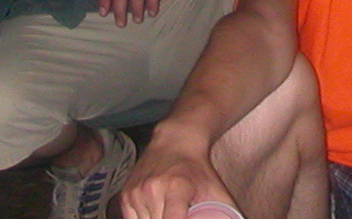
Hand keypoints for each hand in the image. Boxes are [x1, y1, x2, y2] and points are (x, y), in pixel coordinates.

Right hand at [118, 139, 233, 218]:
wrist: (175, 140)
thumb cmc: (198, 169)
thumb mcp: (216, 191)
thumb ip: (225, 213)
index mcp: (176, 188)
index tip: (185, 218)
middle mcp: (152, 190)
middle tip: (181, 213)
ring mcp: (136, 193)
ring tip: (170, 210)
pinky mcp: (125, 196)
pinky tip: (156, 212)